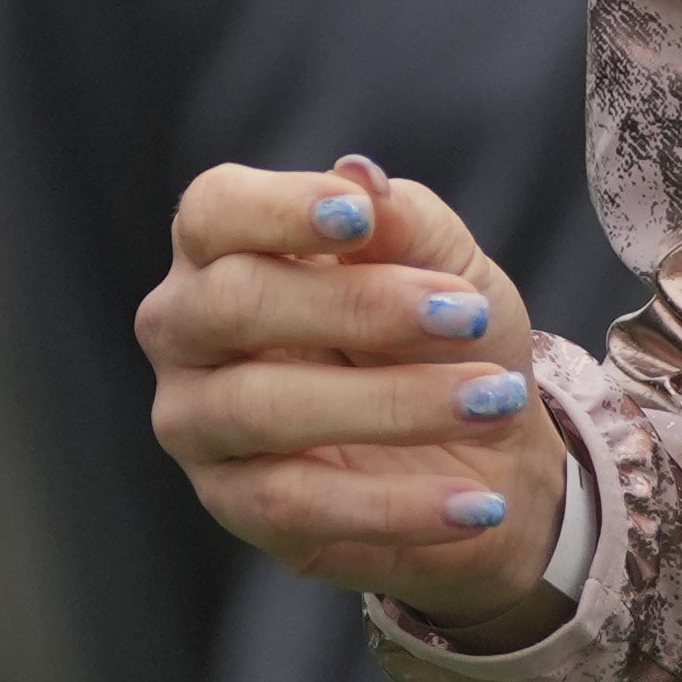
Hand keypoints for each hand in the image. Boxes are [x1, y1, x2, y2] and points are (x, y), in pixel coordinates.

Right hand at [139, 155, 569, 639]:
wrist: (487, 458)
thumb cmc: (442, 340)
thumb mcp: (446, 268)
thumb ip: (403, 223)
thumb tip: (360, 176)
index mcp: (224, 250)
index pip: (214, 212)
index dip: (278, 209)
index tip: (359, 217)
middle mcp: (188, 331)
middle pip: (231, 303)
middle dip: (357, 305)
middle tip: (466, 315)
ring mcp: (197, 423)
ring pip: (262, 408)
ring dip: (392, 404)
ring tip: (493, 401)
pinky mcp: (233, 505)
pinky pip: (296, 504)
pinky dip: (394, 504)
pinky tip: (475, 500)